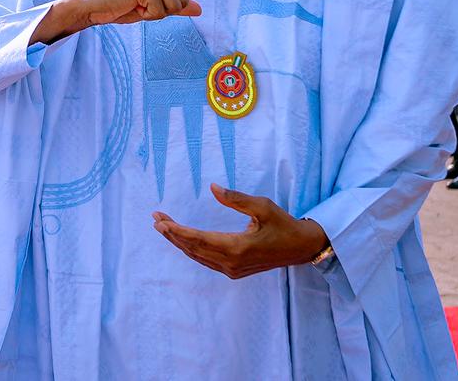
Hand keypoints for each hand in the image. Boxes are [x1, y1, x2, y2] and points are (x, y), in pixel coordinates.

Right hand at [30, 0, 200, 44]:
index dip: (167, 6)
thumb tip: (200, 9)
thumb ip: (177, 6)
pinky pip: (159, 12)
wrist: (96, 7)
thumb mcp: (154, 5)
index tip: (146, 2)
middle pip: (182, 1)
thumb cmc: (122, 5)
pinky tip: (131, 5)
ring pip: (174, 7)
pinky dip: (145, 15)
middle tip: (140, 4)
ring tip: (136, 4)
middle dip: (163, 11)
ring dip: (154, 13)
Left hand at [152, 184, 329, 278]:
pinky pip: (206, 260)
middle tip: (156, 219)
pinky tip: (181, 239)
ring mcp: (232, 270)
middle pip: (193, 248)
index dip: (178, 231)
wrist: (301, 248)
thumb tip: (213, 187)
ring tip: (163, 226)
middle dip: (172, 234)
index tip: (160, 221)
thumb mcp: (262, 206)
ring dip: (179, 241)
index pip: (199, 239)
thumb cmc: (283, 224)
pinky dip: (191, 248)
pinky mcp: (234, 271)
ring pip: (197, 256)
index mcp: (237, 247)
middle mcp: (231, 263)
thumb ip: (236, 198)